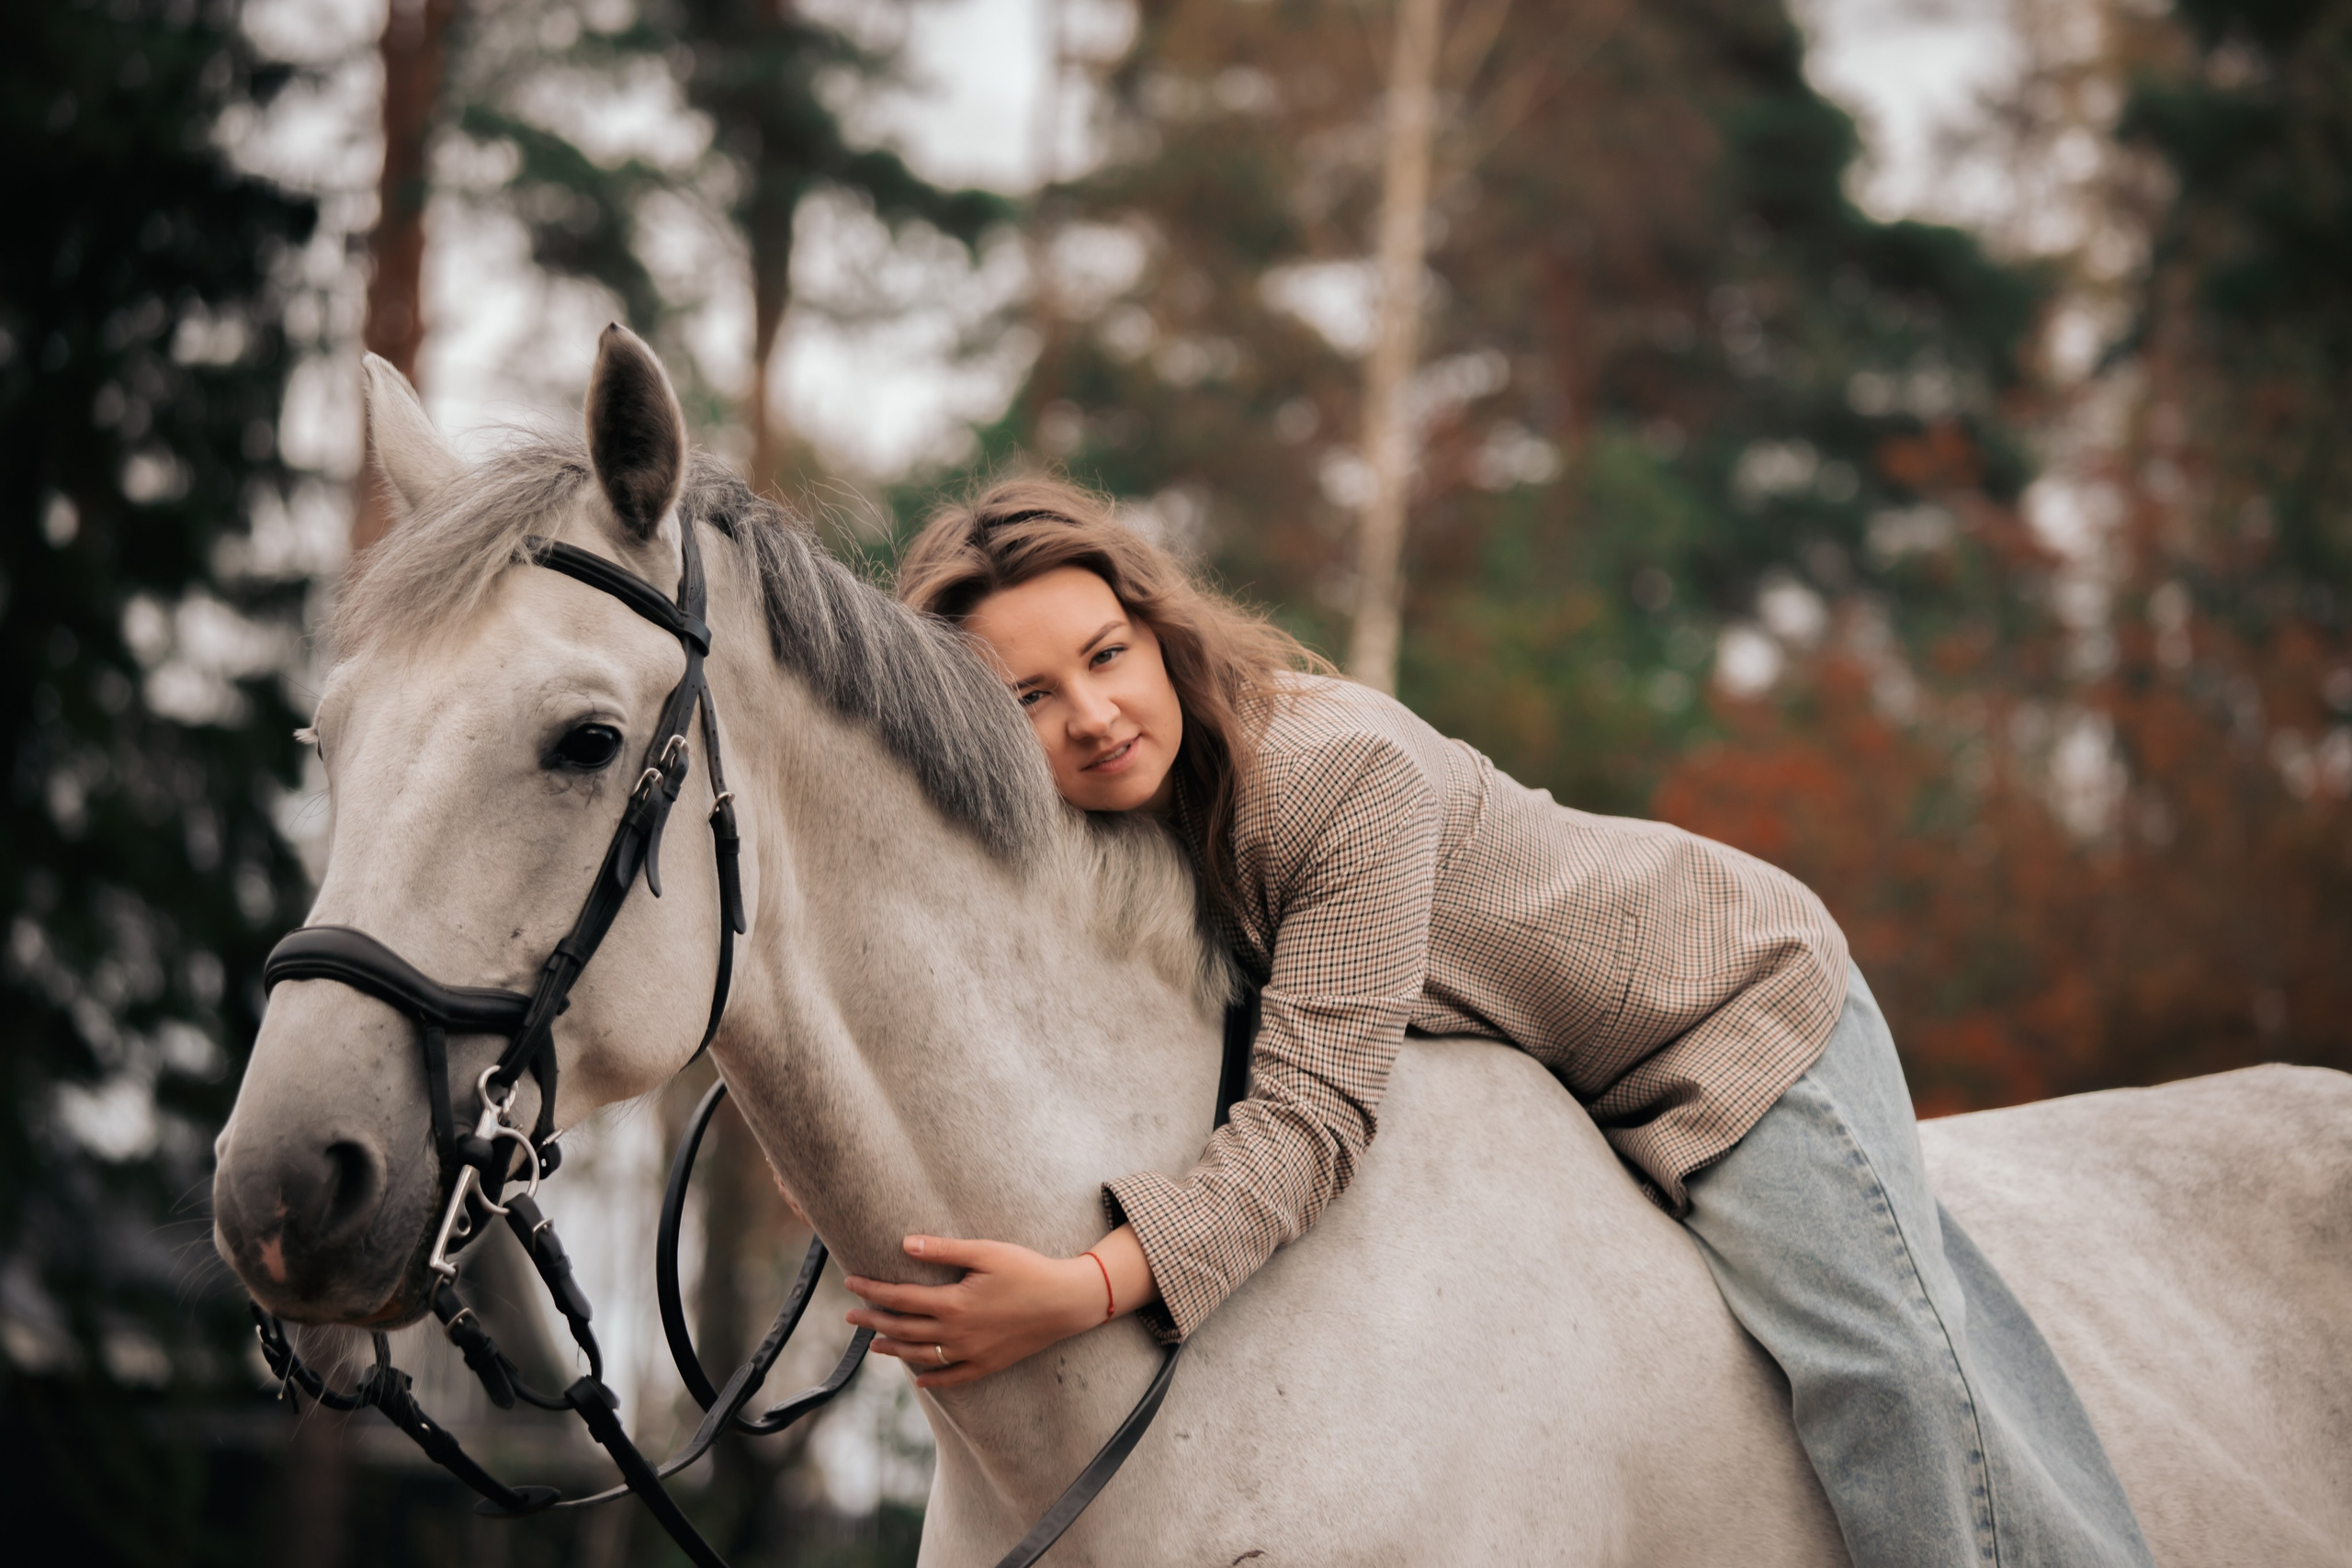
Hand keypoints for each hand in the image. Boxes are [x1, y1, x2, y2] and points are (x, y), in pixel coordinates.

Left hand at [845, 1235, 1104, 1388]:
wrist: (1067, 1302)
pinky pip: (953, 1377)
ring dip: (894, 1350)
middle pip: (903, 1329)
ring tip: (873, 1346)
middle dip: (873, 1323)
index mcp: (953, 1303)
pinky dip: (931, 1379)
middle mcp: (956, 1333)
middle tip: (850, 1319)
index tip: (850, 1284)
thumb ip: (944, 1250)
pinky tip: (918, 1378)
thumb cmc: (1027, 1270)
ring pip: (922, 1355)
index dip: (872, 1291)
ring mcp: (971, 1353)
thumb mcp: (986, 1252)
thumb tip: (906, 1244)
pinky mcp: (988, 1364)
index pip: (900, 1298)